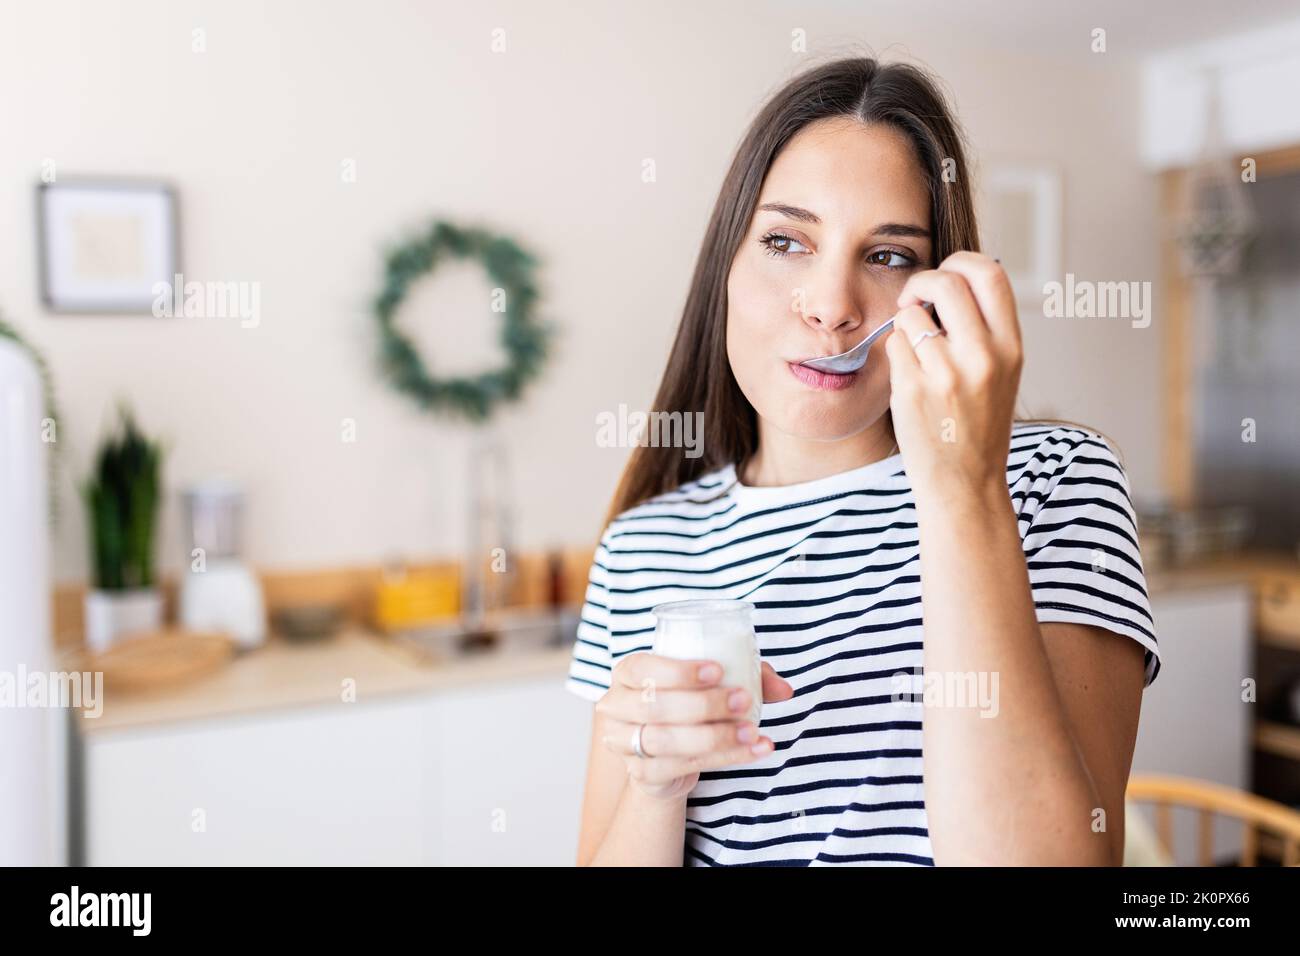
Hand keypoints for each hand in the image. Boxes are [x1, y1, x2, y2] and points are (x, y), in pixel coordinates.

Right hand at [596, 654, 794, 800]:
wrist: (670, 752)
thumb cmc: (690, 702)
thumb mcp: (714, 681)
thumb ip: (749, 676)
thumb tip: (785, 689)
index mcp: (627, 673)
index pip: (642, 668)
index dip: (678, 671)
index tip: (719, 670)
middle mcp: (616, 707)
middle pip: (655, 707)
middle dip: (704, 704)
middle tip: (744, 700)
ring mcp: (624, 744)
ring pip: (667, 741)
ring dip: (715, 736)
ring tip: (751, 731)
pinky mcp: (642, 774)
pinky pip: (682, 767)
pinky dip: (722, 758)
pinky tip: (751, 750)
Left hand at [883, 251, 1022, 496]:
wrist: (965, 483)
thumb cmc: (978, 424)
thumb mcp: (1002, 372)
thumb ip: (984, 328)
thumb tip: (951, 279)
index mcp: (1011, 347)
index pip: (991, 273)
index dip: (961, 261)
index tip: (945, 275)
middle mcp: (983, 356)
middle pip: (946, 281)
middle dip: (921, 282)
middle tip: (913, 300)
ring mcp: (946, 374)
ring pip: (910, 314)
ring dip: (905, 325)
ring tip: (915, 353)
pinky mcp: (913, 390)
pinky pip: (893, 345)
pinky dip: (895, 354)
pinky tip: (908, 379)